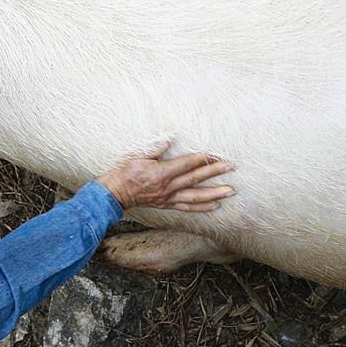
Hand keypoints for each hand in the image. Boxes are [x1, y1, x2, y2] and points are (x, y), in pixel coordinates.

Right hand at [97, 144, 235, 212]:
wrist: (115, 194)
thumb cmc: (124, 173)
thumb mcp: (137, 156)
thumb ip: (155, 148)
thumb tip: (170, 138)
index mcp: (161, 173)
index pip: (186, 164)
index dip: (201, 158)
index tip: (214, 154)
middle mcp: (168, 187)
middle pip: (195, 178)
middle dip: (214, 172)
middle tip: (229, 167)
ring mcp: (169, 198)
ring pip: (196, 196)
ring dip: (214, 193)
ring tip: (230, 190)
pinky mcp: (167, 205)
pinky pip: (188, 208)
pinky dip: (202, 207)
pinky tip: (215, 206)